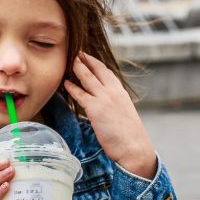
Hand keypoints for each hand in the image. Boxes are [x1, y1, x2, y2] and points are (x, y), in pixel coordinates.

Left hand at [64, 51, 156, 178]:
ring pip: (87, 78)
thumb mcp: (124, 113)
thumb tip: (104, 105)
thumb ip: (114, 104)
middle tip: (77, 52)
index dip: (96, 63)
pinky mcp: (95, 108)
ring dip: (78, 68)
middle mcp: (113, 92)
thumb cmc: (130, 135)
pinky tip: (66, 83)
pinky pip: (80, 94)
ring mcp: (104, 99)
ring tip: (69, 62)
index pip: (107, 72)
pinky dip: (72, 87)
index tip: (88, 57)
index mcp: (121, 92)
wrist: (134, 147)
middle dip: (86, 59)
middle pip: (97, 70)